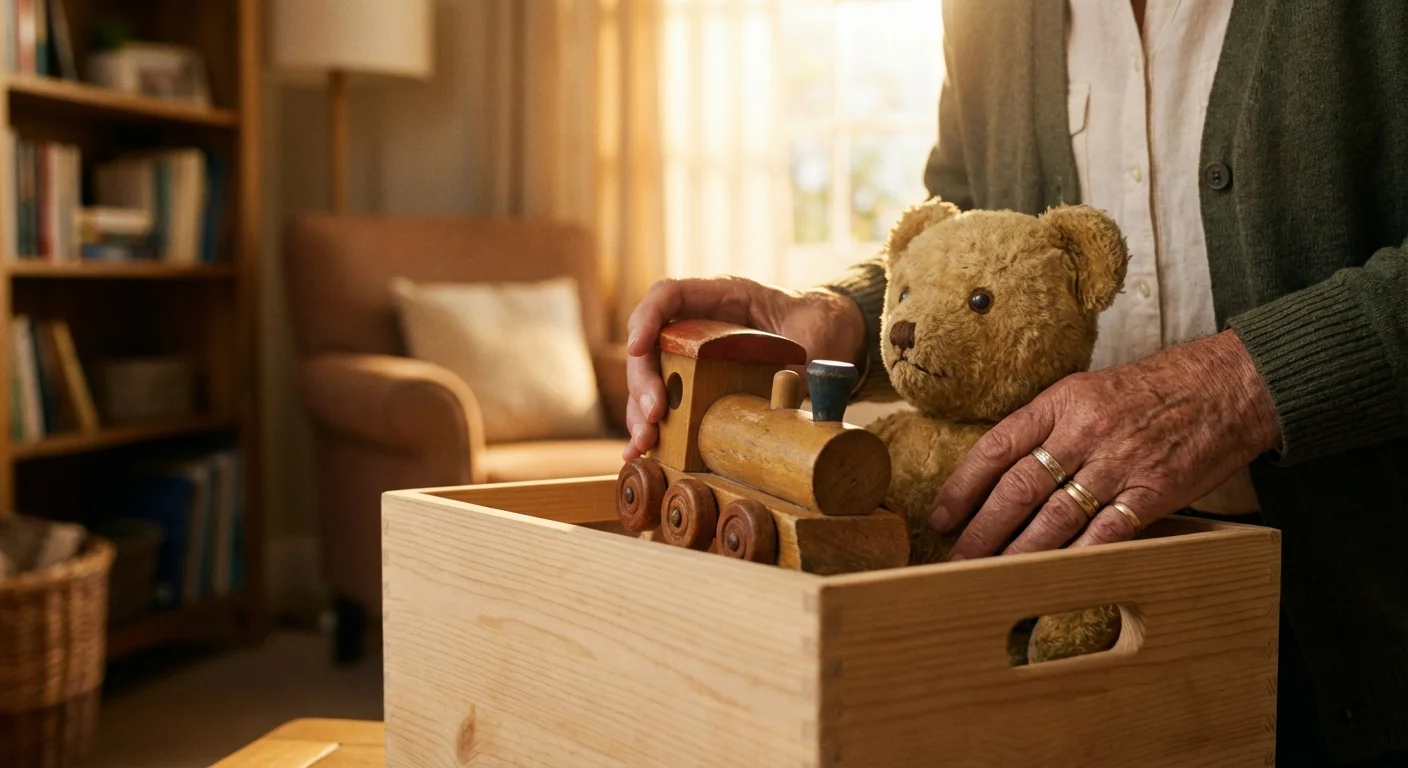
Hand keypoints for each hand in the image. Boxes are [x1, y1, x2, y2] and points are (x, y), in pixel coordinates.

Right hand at [622, 276, 865, 459]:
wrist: (832, 338)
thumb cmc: (819, 326)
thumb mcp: (814, 339)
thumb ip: (799, 364)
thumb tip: (786, 401)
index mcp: (722, 297)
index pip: (669, 296)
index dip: (646, 319)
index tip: (637, 348)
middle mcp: (698, 325)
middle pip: (650, 346)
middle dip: (643, 381)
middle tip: (653, 414)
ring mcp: (694, 356)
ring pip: (651, 380)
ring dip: (640, 412)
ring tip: (644, 444)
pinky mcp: (698, 386)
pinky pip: (667, 404)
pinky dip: (654, 427)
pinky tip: (643, 453)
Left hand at [929, 330, 1280, 559]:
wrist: (1228, 386)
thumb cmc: (1152, 390)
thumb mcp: (1089, 390)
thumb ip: (1048, 426)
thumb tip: (1001, 470)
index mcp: (1062, 402)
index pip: (998, 446)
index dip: (964, 485)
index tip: (941, 515)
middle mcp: (1085, 431)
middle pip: (1018, 488)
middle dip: (982, 528)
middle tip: (957, 557)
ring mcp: (1119, 464)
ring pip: (1055, 517)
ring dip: (1018, 552)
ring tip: (989, 574)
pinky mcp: (1153, 493)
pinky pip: (1105, 533)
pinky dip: (1075, 558)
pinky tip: (1050, 578)